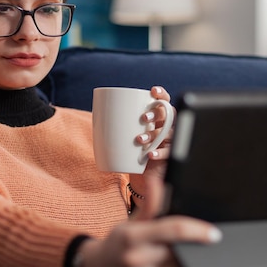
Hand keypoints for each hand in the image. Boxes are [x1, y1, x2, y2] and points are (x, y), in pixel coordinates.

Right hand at [73, 177, 221, 266]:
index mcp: (132, 236)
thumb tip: (158, 180)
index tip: (215, 234)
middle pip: (180, 254)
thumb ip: (149, 204)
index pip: (173, 230)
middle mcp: (135, 259)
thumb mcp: (130, 222)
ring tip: (206, 260)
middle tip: (214, 248)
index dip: (198, 231)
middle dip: (198, 250)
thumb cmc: (116, 243)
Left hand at [129, 86, 174, 200]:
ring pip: (167, 133)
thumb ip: (118, 125)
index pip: (164, 101)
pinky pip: (168, 153)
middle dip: (157, 113)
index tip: (153, 91)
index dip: (161, 94)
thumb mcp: (125, 136)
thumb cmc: (131, 151)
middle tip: (143, 118)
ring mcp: (168, 142)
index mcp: (156, 118)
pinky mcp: (168, 156)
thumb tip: (97, 115)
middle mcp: (165, 127)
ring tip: (139, 140)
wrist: (139, 174)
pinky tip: (150, 155)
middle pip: (168, 114)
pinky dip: (159, 153)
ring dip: (153, 134)